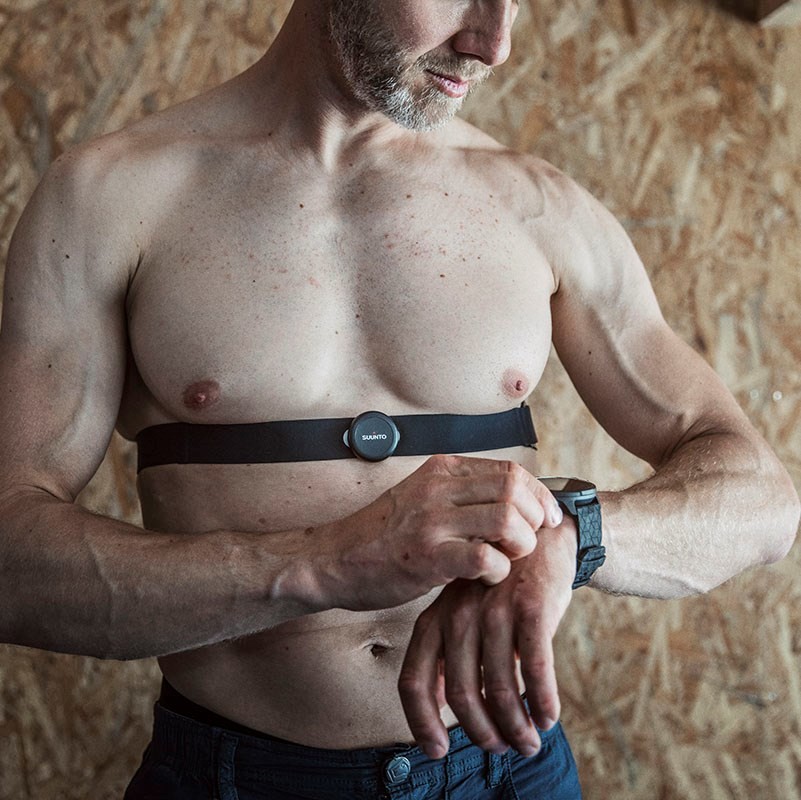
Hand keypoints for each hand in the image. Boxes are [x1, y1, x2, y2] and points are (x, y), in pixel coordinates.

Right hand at [292, 455, 563, 611]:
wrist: (332, 560)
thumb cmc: (381, 535)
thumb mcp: (420, 497)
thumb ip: (460, 494)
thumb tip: (511, 499)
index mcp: (440, 470)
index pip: (509, 470)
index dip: (538, 495)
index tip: (547, 517)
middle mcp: (438, 488)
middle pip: (513, 489)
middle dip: (536, 518)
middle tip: (532, 541)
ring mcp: (431, 521)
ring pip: (506, 519)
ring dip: (520, 544)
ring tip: (508, 558)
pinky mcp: (426, 557)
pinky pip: (484, 557)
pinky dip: (498, 570)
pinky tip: (485, 576)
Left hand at [398, 519, 576, 758]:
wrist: (542, 535)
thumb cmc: (501, 583)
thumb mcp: (464, 609)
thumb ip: (450, 652)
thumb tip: (441, 706)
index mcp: (436, 617)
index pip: (414, 679)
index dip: (422, 721)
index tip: (437, 751)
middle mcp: (459, 614)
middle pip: (460, 692)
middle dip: (482, 731)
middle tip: (502, 748)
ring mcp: (495, 609)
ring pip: (500, 688)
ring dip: (517, 725)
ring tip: (530, 741)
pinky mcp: (532, 606)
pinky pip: (536, 670)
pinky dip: (543, 702)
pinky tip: (549, 717)